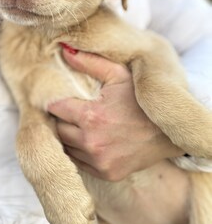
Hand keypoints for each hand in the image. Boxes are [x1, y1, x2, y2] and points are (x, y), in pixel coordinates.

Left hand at [48, 47, 183, 180]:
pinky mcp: (105, 173)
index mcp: (91, 116)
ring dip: (68, 135)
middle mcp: (91, 142)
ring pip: (65, 146)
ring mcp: (99, 161)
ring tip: (78, 124)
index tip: (61, 98)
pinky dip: (78, 151)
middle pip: (58, 128)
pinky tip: (88, 139)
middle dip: (61, 118)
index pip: (55, 108)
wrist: (168, 133)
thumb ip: (89, 62)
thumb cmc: (141, 101)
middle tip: (70, 110)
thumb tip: (64, 50)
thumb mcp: (119, 75)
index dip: (56, 101)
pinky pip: (78, 162)